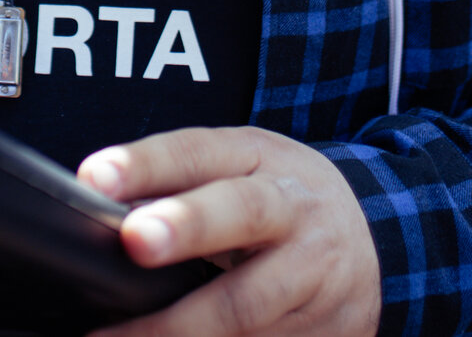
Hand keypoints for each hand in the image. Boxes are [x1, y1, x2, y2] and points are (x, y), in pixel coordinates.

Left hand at [79, 127, 380, 336]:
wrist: (375, 244)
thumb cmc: (281, 200)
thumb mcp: (242, 168)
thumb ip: (178, 182)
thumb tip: (98, 203)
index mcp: (264, 161)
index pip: (199, 152)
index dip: (148, 163)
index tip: (96, 176)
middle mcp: (295, 214)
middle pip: (243, 214)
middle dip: (189, 226)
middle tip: (136, 240)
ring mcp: (315, 279)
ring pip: (250, 306)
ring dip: (181, 327)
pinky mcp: (325, 333)